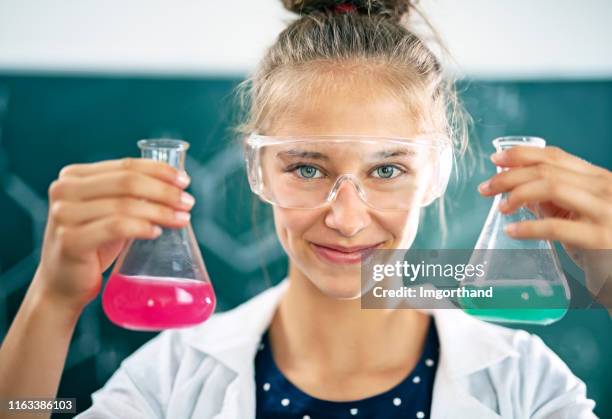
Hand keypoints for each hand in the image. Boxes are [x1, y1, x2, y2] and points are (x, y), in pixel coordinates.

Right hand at [33, 158, 194, 311]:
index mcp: (74, 176)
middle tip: (187, 202)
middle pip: (127, 182)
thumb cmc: (92, 244)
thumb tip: (177, 183)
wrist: (63, 284)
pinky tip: (157, 232)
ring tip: (182, 219)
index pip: (125, 166)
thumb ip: (131, 194)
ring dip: (160, 211)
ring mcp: (64, 215)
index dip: (159, 170)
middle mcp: (64, 190)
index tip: (184, 180)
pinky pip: (115, 227)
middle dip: (164, 191)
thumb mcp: (109, 211)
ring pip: (125, 205)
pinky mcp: (70, 240)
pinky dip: (141, 227)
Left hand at [477, 145, 611, 309]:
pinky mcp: (600, 238)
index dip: (521, 155)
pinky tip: (513, 231)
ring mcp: (605, 211)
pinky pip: (556, 227)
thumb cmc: (605, 241)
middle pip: (547, 170)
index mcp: (598, 178)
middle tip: (486, 188)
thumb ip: (555, 201)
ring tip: (501, 207)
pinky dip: (528, 227)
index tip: (496, 159)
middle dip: (510, 176)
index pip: (555, 156)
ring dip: (518, 194)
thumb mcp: (582, 213)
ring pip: (552, 188)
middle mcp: (604, 188)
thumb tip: (519, 191)